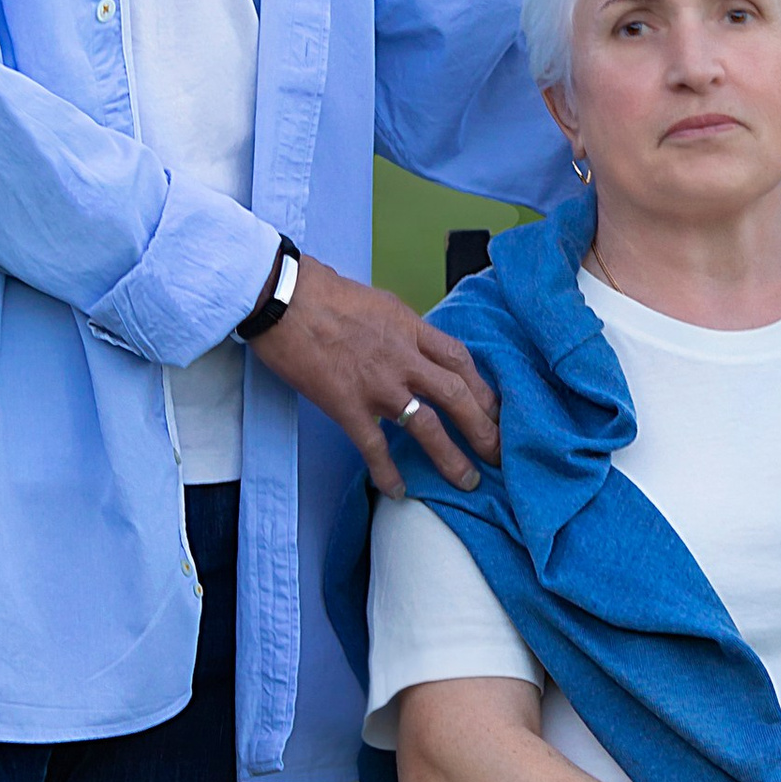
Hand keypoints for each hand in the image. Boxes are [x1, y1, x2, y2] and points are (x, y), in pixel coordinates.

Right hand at [251, 256, 500, 496]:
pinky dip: (388, 471)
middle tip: (500, 453)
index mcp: (410, 327)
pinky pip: (375, 446)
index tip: (496, 409)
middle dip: (484, 428)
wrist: (281, 295)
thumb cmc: (320, 291)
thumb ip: (399, 327)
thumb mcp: (376, 302)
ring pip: (427, 426)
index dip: (483, 387)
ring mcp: (377, 383)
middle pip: (457, 395)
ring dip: (452, 457)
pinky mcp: (346, 404)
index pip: (460, 359)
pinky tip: (398, 491)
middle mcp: (403, 357)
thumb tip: (410, 342)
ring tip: (468, 481)